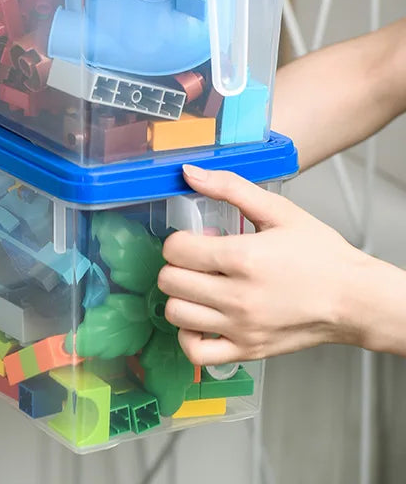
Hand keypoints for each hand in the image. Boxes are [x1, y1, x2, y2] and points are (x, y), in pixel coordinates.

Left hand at [157, 165, 366, 365]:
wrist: (355, 299)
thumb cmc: (321, 256)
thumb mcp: (278, 211)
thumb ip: (229, 187)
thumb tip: (190, 173)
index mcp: (243, 258)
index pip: (176, 249)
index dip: (180, 239)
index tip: (199, 240)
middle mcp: (238, 297)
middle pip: (169, 281)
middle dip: (177, 265)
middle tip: (199, 262)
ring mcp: (241, 327)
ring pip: (175, 313)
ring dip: (180, 296)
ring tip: (202, 286)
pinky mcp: (246, 350)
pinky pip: (195, 351)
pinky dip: (188, 335)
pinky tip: (202, 318)